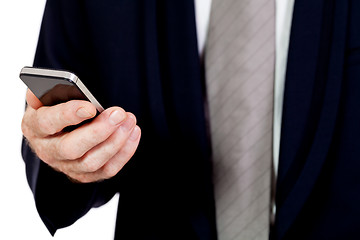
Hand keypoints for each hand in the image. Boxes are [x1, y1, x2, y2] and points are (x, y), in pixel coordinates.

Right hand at [21, 89, 140, 182]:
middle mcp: (47, 151)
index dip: (69, 115)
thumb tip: (65, 85)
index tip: (90, 106)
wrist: (59, 129)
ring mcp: (66, 166)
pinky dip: (124, 152)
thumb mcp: (48, 94)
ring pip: (91, 162)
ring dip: (115, 141)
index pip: (47, 123)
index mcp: (34, 126)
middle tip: (119, 113)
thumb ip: (50, 88)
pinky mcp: (85, 175)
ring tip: (129, 120)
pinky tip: (133, 133)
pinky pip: (107, 169)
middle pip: (71, 148)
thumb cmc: (56, 107)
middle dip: (99, 131)